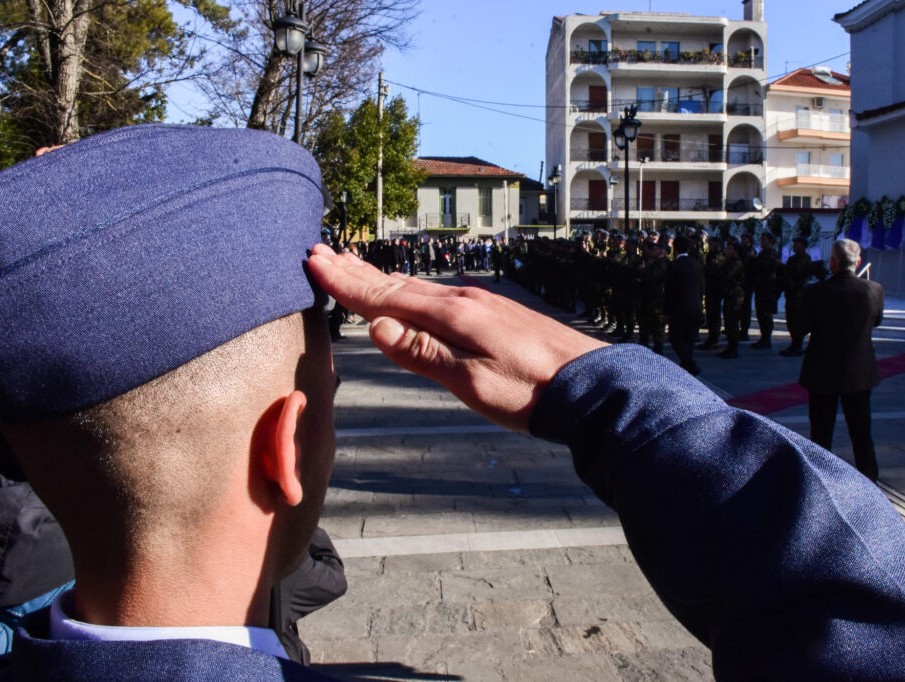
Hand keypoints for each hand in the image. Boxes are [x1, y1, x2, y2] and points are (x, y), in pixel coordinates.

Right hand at [308, 244, 606, 430]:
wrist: (591, 385)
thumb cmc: (531, 392)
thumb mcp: (472, 383)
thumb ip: (424, 354)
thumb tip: (378, 329)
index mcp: (452, 316)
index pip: (386, 298)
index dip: (347, 284)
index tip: (314, 264)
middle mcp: (463, 301)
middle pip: (398, 284)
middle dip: (356, 271)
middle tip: (321, 253)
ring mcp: (480, 303)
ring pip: (417, 286)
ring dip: (381, 276)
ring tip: (353, 265)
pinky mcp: (494, 313)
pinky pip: (437, 294)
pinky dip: (410, 288)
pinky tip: (408, 291)